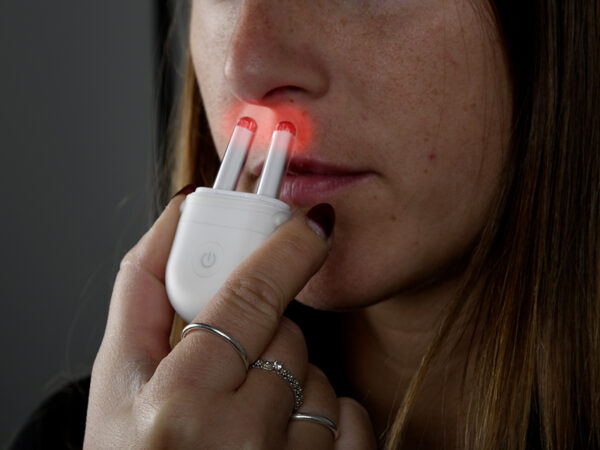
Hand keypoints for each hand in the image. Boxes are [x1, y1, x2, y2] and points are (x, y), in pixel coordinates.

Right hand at [84, 193, 375, 448]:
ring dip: (291, 383)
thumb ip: (144, 286)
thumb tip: (183, 210)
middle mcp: (238, 441)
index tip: (314, 225)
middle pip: (289, 337)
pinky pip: (351, 417)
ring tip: (247, 417)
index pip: (252, 299)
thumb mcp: (119, 375)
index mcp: (179, 406)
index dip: (287, 251)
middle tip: (228, 370)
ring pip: (321, 377)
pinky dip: (325, 417)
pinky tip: (283, 437)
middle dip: (263, 339)